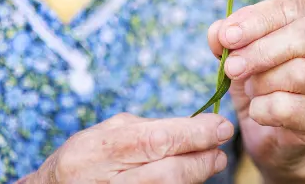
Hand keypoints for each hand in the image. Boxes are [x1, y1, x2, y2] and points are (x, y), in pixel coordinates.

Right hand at [30, 113, 233, 182]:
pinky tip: (189, 177)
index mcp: (101, 149)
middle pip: (169, 172)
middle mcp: (108, 180)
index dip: (195, 134)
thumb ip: (146, 128)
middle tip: (219, 148)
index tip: (220, 126)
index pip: (158, 140)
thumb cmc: (83, 159)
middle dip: (202, 158)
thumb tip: (194, 126)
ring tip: (210, 161)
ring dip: (197, 175)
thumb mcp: (106, 133)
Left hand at [207, 0, 304, 179]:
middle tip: (233, 67)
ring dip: (263, 83)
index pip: (292, 8)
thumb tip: (218, 32)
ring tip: (252, 89)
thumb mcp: (243, 52)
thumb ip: (230, 37)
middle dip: (264, 51)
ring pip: (301, 74)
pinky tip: (259, 110)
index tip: (227, 36)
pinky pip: (293, 108)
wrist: (275, 132)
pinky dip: (265, 110)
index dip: (257, 20)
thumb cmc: (264, 79)